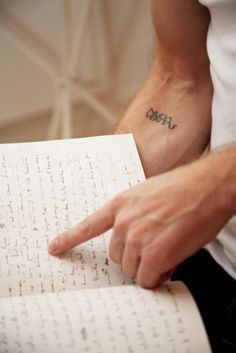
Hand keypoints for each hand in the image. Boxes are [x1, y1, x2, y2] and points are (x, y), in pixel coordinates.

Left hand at [48, 148, 234, 287]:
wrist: (207, 185)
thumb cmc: (184, 188)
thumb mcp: (150, 196)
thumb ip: (136, 218)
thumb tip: (138, 244)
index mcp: (121, 204)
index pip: (88, 225)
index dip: (70, 239)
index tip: (54, 248)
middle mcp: (124, 222)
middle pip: (116, 256)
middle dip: (134, 257)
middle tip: (155, 250)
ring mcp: (137, 238)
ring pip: (131, 269)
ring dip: (146, 267)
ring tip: (167, 252)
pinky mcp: (154, 253)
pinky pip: (146, 279)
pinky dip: (156, 277)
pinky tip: (168, 265)